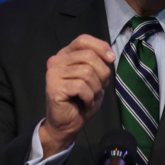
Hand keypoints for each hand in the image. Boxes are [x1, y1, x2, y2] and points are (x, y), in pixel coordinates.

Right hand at [40, 34, 114, 158]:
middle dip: (102, 73)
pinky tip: (85, 103)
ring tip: (91, 97)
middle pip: (88, 56)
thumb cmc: (81, 101)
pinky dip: (89, 97)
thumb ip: (98, 63)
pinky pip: (81, 86)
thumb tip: (109, 56)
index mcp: (66, 55)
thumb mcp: (94, 78)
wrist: (66, 124)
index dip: (100, 46)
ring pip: (87, 72)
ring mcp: (53, 73)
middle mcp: (57, 61)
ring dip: (95, 88)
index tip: (111, 59)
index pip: (83, 40)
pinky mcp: (53, 87)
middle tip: (100, 88)